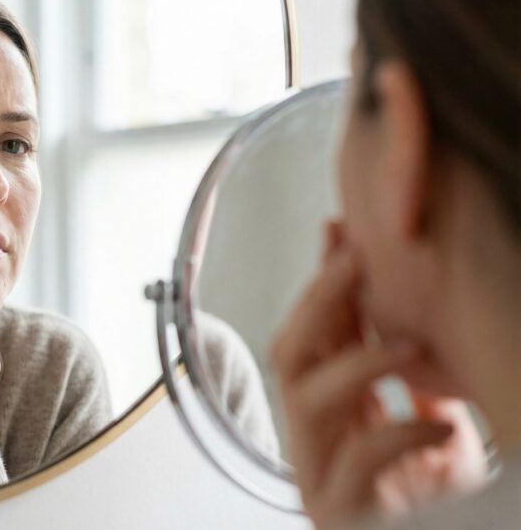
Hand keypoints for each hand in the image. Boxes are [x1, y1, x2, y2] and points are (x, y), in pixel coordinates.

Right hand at [271, 220, 485, 527]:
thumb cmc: (435, 510)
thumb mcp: (437, 435)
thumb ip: (422, 388)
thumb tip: (425, 322)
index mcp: (333, 417)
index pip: (314, 335)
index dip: (323, 283)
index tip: (338, 231)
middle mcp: (312, 439)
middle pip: (287, 354)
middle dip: (319, 301)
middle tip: (351, 258)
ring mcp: (315, 475)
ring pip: (303, 397)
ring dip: (356, 360)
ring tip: (411, 343)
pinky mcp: (332, 511)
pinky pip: (356, 458)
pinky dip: (402, 433)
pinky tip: (446, 426)